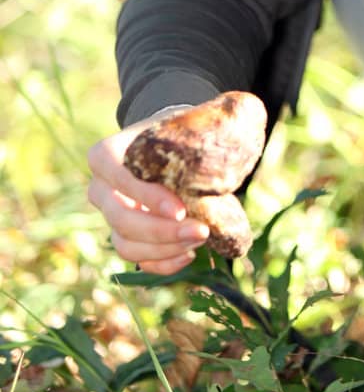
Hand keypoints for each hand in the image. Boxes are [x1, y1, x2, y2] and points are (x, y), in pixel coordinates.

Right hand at [87, 114, 210, 273]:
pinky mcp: (125, 238)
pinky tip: (189, 254)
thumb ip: (196, 134)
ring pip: (126, 245)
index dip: (146, 197)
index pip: (118, 177)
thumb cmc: (177, 136)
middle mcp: (101, 188)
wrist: (171, 150)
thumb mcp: (181, 128)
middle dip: (162, 231)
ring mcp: (110, 217)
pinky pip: (137, 261)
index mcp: (105, 156)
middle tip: (201, 231)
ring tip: (201, 239)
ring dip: (165, 249)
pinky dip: (163, 263)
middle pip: (120, 219)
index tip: (181, 210)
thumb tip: (234, 129)